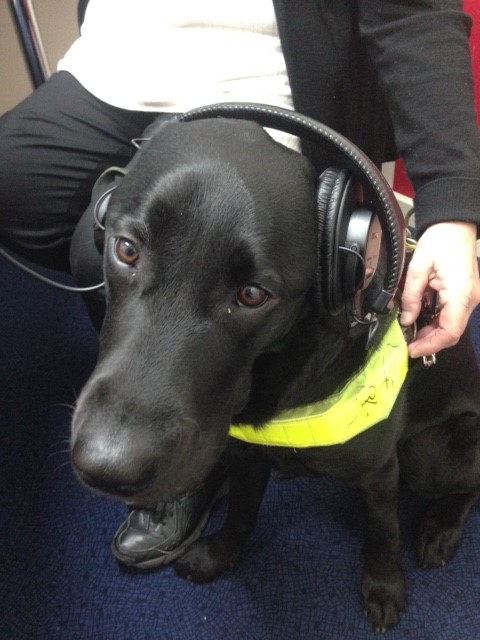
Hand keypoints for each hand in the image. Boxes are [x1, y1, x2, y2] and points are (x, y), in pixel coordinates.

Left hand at [399, 222, 479, 358]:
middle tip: (408, 343)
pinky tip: (420, 318)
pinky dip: (436, 319)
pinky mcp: (465, 294)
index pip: (450, 332)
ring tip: (411, 331)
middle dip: (428, 340)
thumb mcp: (417, 269)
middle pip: (451, 332)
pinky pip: (451, 314)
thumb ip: (411, 297)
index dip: (430, 345)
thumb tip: (406, 319)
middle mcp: (470, 299)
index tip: (413, 350)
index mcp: (461, 294)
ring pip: (451, 325)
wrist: (454, 224)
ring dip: (431, 331)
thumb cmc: (441, 240)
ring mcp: (470, 297)